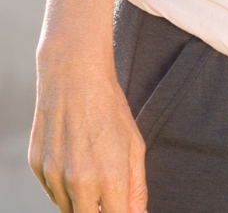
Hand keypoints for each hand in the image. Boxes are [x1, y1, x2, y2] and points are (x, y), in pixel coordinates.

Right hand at [30, 55, 146, 212]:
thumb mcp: (135, 147)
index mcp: (109, 177)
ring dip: (81, 202)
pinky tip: (74, 164)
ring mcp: (53, 176)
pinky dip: (64, 188)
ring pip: (67, 209)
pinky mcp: (37, 168)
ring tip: (93, 173)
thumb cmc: (110, 111)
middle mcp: (78, 181)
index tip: (124, 210)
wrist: (74, 80)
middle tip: (108, 199)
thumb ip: (136, 187)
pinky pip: (52, 192)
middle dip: (99, 212)